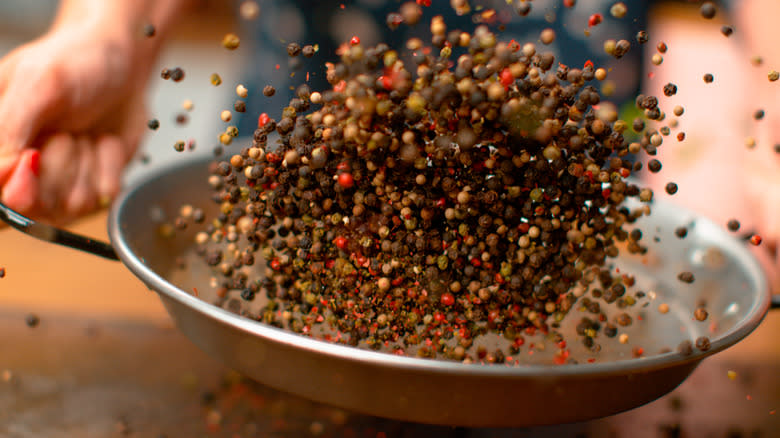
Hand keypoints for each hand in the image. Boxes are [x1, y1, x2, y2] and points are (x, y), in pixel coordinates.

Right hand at [0, 15, 151, 223]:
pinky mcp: (95, 183)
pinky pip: (106, 194)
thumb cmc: (75, 61)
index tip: (33, 157)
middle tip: (66, 129)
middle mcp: (24, 171)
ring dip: (87, 163)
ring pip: (74, 203)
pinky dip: (111, 164)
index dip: (17, 187)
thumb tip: (4, 171)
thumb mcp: (38, 83)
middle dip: (59, 164)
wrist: (124, 60)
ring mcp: (62, 181)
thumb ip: (10, 128)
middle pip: (37, 206)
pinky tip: (106, 141)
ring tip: (85, 131)